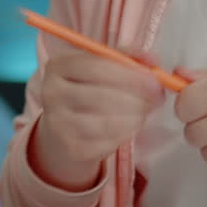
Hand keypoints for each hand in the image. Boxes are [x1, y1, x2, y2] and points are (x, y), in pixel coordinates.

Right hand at [31, 50, 167, 189]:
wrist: (66, 127)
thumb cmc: (90, 89)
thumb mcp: (104, 66)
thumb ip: (129, 59)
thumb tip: (154, 62)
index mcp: (58, 66)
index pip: (96, 67)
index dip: (130, 75)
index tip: (154, 82)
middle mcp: (50, 94)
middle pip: (100, 97)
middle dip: (135, 100)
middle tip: (155, 101)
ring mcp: (58, 124)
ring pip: (104, 123)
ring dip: (133, 119)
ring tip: (142, 113)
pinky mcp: (71, 148)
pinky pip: (106, 143)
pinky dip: (125, 135)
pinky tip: (129, 127)